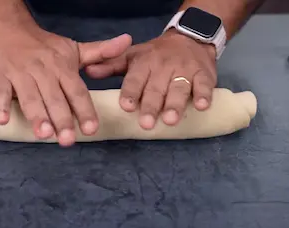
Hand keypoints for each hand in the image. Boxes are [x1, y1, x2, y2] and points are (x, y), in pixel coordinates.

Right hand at [0, 25, 131, 145]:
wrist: (9, 30)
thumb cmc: (45, 47)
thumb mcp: (73, 49)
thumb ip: (100, 52)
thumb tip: (127, 42)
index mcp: (62, 67)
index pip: (76, 91)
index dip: (84, 110)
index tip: (92, 129)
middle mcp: (43, 70)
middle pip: (54, 97)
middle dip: (62, 119)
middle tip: (68, 140)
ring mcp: (19, 73)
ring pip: (29, 96)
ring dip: (36, 115)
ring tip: (43, 134)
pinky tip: (2, 120)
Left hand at [85, 29, 217, 128]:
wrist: (189, 38)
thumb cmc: (155, 55)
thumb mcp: (132, 57)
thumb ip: (110, 66)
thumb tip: (88, 72)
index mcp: (143, 63)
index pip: (135, 79)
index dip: (131, 92)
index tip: (126, 106)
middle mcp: (163, 67)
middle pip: (156, 88)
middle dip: (151, 106)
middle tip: (146, 123)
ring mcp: (184, 70)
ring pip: (179, 88)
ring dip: (175, 104)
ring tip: (170, 120)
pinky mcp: (204, 74)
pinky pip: (205, 85)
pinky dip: (205, 95)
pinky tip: (203, 106)